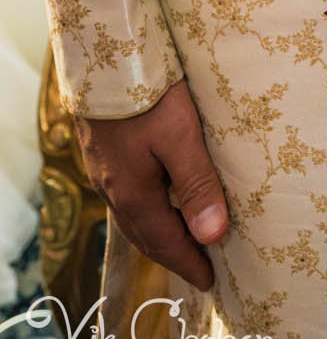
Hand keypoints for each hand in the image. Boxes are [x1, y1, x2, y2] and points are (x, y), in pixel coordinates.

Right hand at [76, 79, 228, 290]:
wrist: (102, 57)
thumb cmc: (147, 94)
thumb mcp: (180, 135)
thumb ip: (197, 184)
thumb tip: (213, 236)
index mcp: (133, 194)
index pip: (165, 242)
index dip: (189, 262)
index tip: (210, 282)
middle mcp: (114, 189)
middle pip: (146, 234)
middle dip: (173, 254)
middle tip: (200, 267)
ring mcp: (105, 170)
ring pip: (135, 216)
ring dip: (159, 233)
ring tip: (184, 239)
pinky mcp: (104, 151)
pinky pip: (128, 196)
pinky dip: (148, 210)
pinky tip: (159, 198)